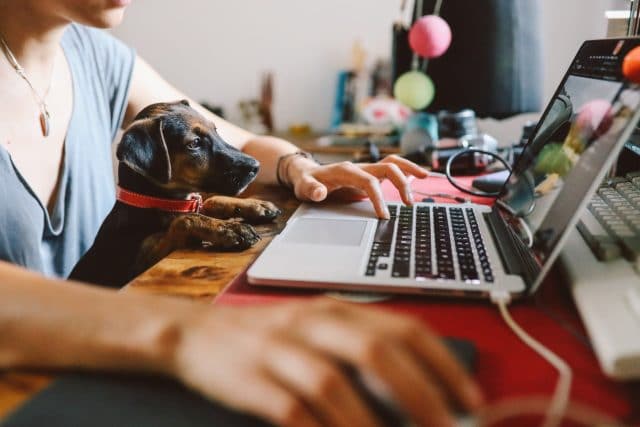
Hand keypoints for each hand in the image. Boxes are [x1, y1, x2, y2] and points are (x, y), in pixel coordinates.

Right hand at [171, 299, 483, 426]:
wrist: (196, 334)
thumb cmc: (267, 336)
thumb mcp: (317, 327)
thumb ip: (360, 345)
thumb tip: (417, 384)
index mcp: (337, 308)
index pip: (403, 328)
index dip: (442, 363)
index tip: (470, 398)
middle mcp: (313, 322)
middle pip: (376, 352)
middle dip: (420, 395)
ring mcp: (280, 349)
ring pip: (335, 383)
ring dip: (372, 424)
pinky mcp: (251, 380)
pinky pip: (291, 410)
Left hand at [286, 154, 428, 218]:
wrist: (306, 174)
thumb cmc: (307, 182)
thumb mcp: (304, 187)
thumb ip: (311, 190)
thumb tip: (319, 192)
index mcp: (346, 170)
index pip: (369, 181)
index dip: (378, 198)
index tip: (384, 216)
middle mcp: (359, 166)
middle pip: (387, 166)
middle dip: (401, 183)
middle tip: (409, 204)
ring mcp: (366, 169)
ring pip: (393, 162)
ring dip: (409, 169)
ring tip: (426, 178)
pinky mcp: (370, 174)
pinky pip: (391, 168)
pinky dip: (406, 171)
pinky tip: (418, 177)